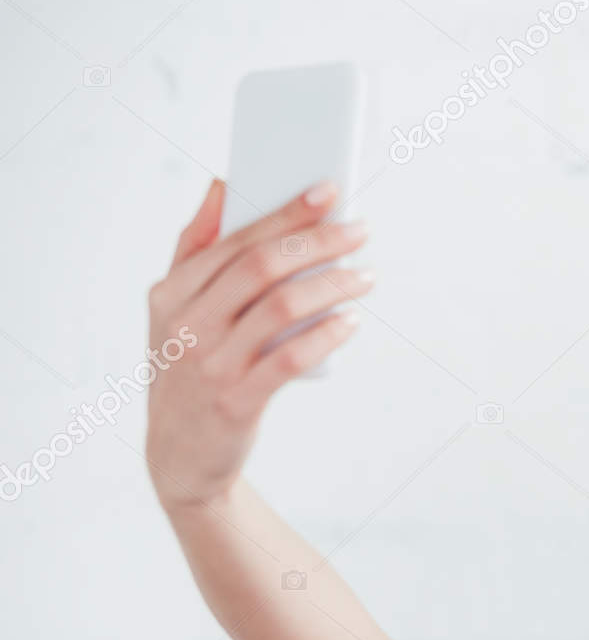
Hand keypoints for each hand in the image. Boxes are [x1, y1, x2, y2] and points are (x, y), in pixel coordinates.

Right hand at [144, 179, 372, 510]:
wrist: (179, 454)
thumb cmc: (187, 370)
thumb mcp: (173, 310)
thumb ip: (195, 246)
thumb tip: (222, 185)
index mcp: (171, 292)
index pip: (237, 240)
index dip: (286, 212)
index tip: (329, 192)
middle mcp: (187, 323)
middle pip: (262, 267)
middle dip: (319, 242)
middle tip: (360, 232)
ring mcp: (210, 363)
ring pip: (282, 307)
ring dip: (332, 285)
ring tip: (365, 277)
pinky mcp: (236, 401)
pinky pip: (289, 359)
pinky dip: (326, 334)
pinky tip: (352, 321)